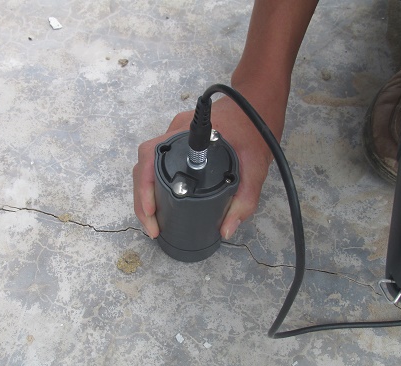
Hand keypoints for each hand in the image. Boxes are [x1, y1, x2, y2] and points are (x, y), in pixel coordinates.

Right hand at [133, 93, 277, 239]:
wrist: (259, 101)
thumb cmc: (256, 128)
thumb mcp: (254, 168)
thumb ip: (244, 199)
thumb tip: (226, 229)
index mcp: (187, 134)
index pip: (151, 157)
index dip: (144, 186)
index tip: (151, 210)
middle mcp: (175, 132)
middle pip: (144, 164)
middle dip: (142, 199)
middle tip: (152, 226)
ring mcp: (175, 134)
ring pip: (147, 164)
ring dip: (144, 192)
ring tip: (152, 219)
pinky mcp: (178, 139)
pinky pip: (158, 161)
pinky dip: (153, 183)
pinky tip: (160, 201)